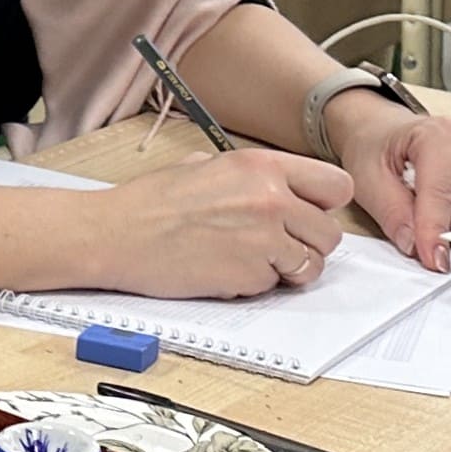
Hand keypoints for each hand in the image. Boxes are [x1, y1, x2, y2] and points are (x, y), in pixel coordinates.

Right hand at [83, 149, 361, 297]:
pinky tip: (223, 271)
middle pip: (330, 233)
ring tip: (250, 261)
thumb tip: (279, 189)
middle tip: (277, 246)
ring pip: (310, 265)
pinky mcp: (248, 276)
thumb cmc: (149, 203)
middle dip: (307, 244)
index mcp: (262, 166)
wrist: (114, 235)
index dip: (323, 206)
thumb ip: (251, 176)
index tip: (306, 215)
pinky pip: (273, 285)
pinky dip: (254, 284)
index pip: (336, 187)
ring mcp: (263, 240)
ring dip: (286, 269)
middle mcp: (271, 200)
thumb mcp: (204, 166)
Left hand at [326, 94, 450, 267]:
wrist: (391, 133)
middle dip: (440, 230)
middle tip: (412, 219)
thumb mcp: (368, 179)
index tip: (433, 261)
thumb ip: (392, 213)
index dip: (436, 232)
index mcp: (441, 134)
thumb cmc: (380, 149)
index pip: (443, 194)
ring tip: (430, 206)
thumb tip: (414, 246)